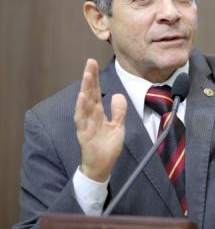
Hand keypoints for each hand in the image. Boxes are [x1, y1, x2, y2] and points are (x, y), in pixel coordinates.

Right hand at [74, 59, 126, 181]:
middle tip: (90, 62)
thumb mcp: (118, 126)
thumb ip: (118, 111)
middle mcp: (90, 115)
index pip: (96, 91)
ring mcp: (85, 124)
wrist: (102, 166)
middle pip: (89, 93)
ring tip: (86, 75)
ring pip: (84, 103)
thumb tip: (117, 94)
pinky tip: (82, 97)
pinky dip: (81, 108)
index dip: (94, 78)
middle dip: (89, 78)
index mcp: (98, 112)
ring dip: (85, 89)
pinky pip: (82, 119)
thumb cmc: (107, 146)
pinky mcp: (84, 134)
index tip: (93, 63)